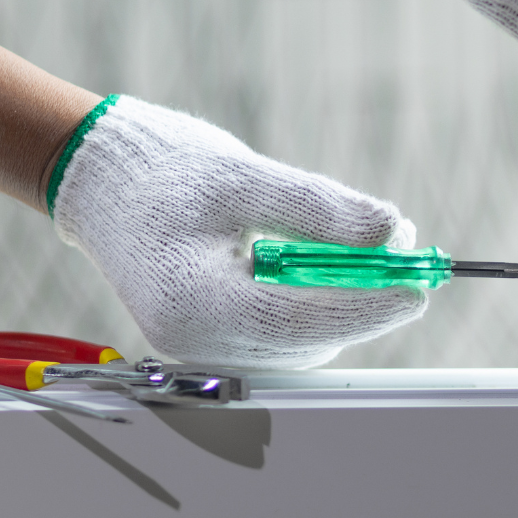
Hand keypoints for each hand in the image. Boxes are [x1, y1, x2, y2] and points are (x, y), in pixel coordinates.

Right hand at [49, 95, 425, 367]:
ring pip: (299, 342)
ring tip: (366, 246)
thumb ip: (320, 210)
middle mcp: (195, 341)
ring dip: (341, 300)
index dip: (370, 306)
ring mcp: (200, 345)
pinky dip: (312, 301)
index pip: (304, 324)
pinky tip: (320, 260)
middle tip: (404, 249)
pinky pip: (279, 333)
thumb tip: (391, 232)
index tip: (418, 285)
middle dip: (362, 298)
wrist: (99, 179)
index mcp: (196, 305)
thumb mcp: (246, 178)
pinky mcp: (208, 335)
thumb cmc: (161, 172)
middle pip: (308, 340)